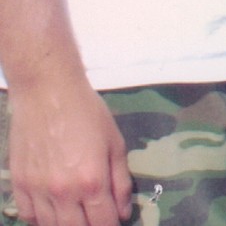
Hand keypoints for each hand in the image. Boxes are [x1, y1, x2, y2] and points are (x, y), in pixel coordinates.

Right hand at [4, 73, 130, 225]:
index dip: (113, 225)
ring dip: (66, 225)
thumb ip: (121, 182)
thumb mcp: (116, 145)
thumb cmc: (88, 114)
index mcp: (92, 181)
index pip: (104, 222)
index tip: (115, 220)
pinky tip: (53, 213)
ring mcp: (37, 190)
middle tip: (97, 217)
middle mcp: (63, 192)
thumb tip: (124, 211)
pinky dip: (42, 220)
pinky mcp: (19, 185)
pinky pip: (28, 216)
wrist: (48, 94)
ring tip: (78, 215)